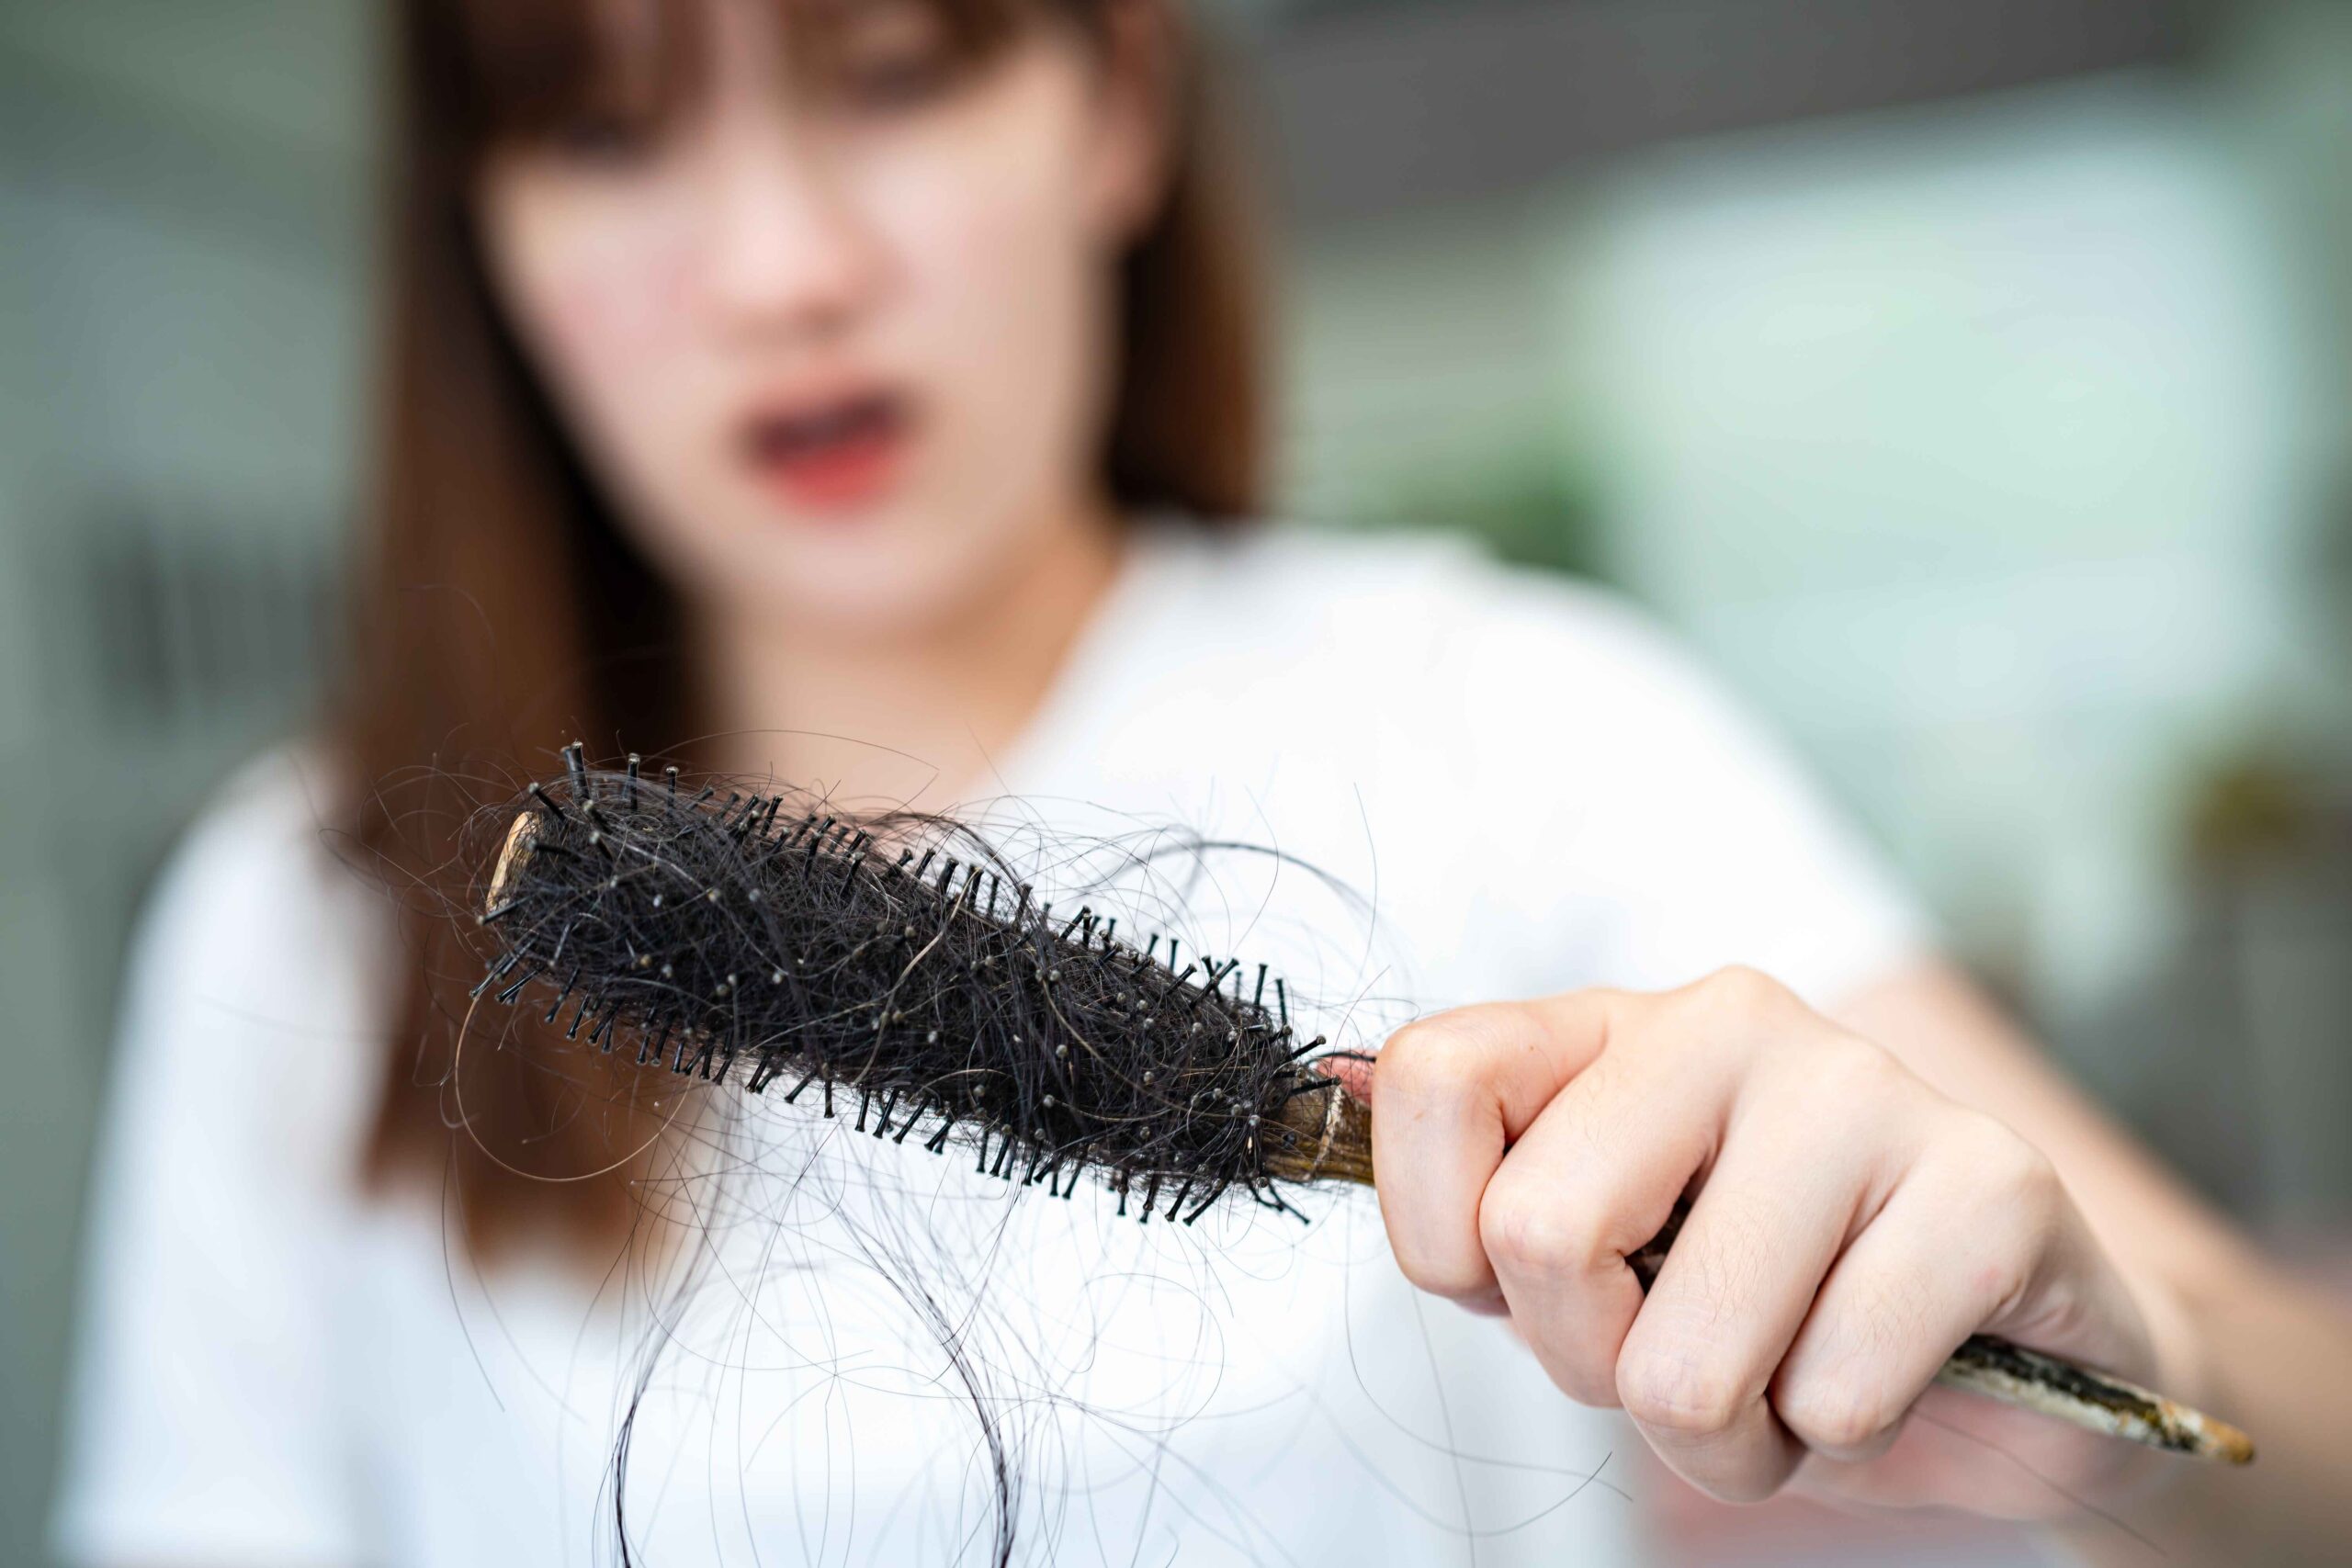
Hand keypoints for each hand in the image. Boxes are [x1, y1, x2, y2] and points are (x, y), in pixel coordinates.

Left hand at [1367, 967, 2197, 1513]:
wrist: (2004, 1359)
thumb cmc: (1765, 1308)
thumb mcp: (1596, 1258)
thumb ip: (1487, 1205)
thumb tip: (1333, 1097)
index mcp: (1608, 1028)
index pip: (1433, 1075)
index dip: (1437, 1235)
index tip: (1509, 1292)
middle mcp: (1726, 1019)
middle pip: (1539, 1231)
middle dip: (1595, 1369)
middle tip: (1672, 1368)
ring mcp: (1864, 1084)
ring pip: (1688, 1353)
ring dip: (1725, 1438)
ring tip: (1785, 1387)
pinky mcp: (1992, 1180)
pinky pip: (1838, 1387)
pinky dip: (1841, 1435)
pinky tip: (1890, 1375)